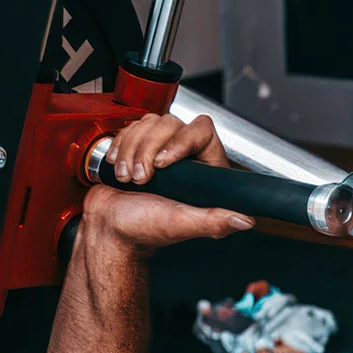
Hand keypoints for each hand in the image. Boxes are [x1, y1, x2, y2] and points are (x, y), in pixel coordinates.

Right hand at [81, 114, 252, 251]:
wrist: (107, 227)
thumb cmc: (141, 229)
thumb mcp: (181, 224)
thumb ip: (213, 221)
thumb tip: (245, 220)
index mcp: (204, 176)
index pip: (203, 131)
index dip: (180, 142)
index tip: (162, 164)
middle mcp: (185, 161)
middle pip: (171, 124)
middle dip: (147, 151)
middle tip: (141, 180)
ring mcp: (161, 151)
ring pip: (150, 123)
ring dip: (132, 150)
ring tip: (129, 178)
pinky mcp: (140, 147)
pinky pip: (134, 127)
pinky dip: (121, 146)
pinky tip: (120, 168)